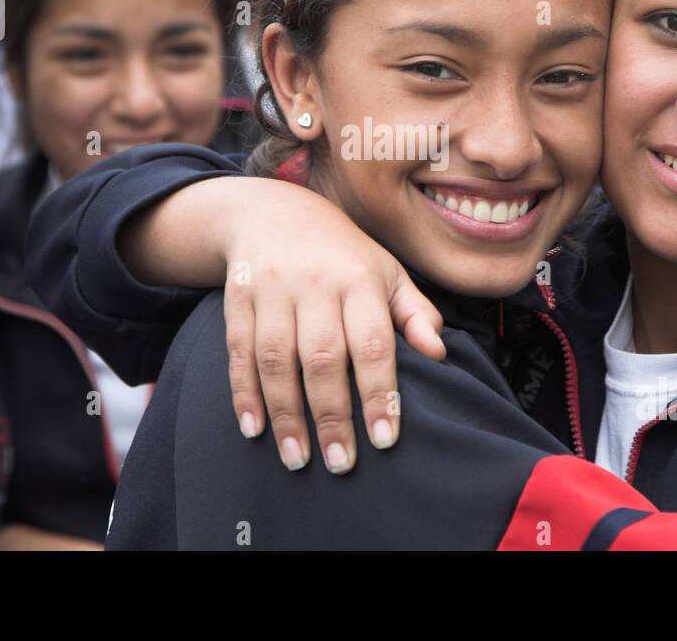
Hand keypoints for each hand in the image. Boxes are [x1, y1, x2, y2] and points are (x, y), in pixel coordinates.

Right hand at [214, 179, 444, 474]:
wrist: (273, 212)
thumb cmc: (342, 255)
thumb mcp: (387, 272)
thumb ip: (415, 313)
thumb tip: (439, 353)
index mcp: (360, 279)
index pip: (373, 343)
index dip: (380, 393)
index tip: (385, 440)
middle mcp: (315, 283)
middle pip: (323, 358)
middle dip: (331, 416)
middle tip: (340, 463)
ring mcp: (272, 289)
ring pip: (276, 359)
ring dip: (286, 414)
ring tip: (297, 458)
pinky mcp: (237, 298)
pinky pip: (239, 352)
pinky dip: (244, 394)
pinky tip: (254, 429)